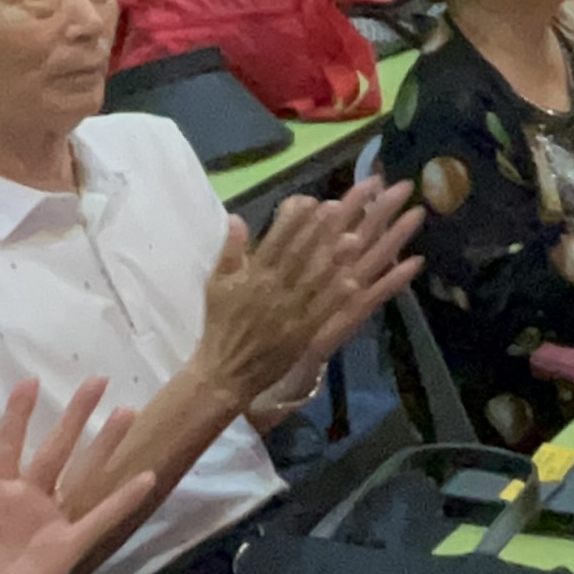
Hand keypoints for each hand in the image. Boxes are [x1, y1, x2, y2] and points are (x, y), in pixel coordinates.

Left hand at [0, 377, 157, 573]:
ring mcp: (48, 522)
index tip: (30, 381)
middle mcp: (25, 501)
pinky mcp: (64, 548)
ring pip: (81, 473)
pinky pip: (99, 518)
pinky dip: (122, 499)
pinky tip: (145, 477)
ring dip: (104, 444)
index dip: (18, 414)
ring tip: (126, 411)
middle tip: (97, 379)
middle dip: (75, 414)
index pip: (7, 444)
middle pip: (54, 448)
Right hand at [192, 180, 424, 402]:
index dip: (294, 221)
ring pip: (313, 283)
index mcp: (251, 277)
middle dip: (319, 232)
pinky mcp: (301, 335)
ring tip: (355, 238)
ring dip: (334, 261)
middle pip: (299, 256)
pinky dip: (337, 298)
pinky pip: (322, 314)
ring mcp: (287, 314)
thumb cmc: (222, 325)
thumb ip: (229, 251)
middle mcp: (270, 292)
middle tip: (341, 206)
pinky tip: (356, 283)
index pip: (274, 243)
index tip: (312, 200)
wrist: (225, 373)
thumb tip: (237, 217)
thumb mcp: (217, 285)